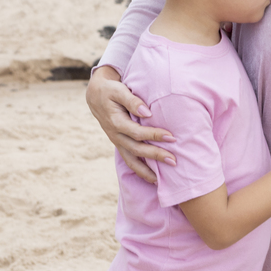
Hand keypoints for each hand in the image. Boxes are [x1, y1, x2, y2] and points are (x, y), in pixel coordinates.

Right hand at [85, 65, 176, 183]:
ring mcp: (117, 142)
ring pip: (131, 160)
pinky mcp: (120, 144)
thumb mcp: (119, 91)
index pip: (137, 132)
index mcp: (116, 122)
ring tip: (163, 179)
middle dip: (156, 155)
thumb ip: (132, 101)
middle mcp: (116, 135)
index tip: (171, 137)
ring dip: (147, 170)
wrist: (96, 95)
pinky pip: (130, 161)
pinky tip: (153, 178)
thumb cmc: (110, 91)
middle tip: (174, 160)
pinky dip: (140, 171)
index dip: (154, 135)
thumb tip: (147, 112)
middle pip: (137, 149)